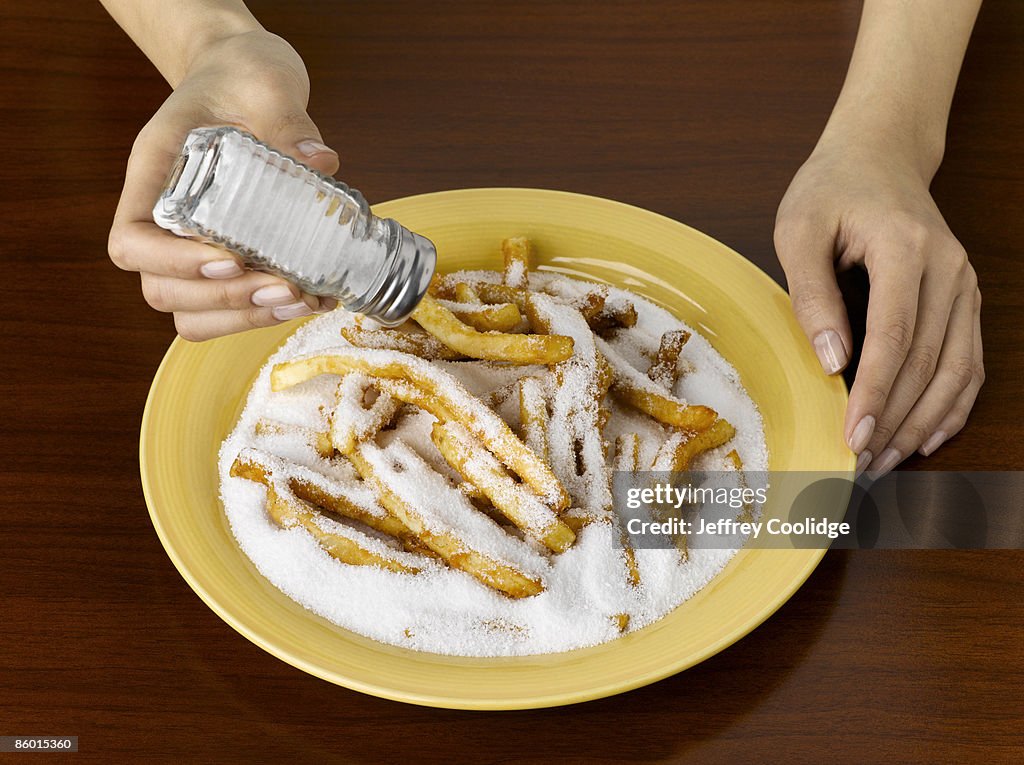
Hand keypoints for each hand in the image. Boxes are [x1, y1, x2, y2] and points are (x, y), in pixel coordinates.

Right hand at [107, 30, 339, 340]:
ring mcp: (188, 243)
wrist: (244, 78)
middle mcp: (161, 215)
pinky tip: (311, 298)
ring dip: (243, 318)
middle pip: (160, 288)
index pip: (132, 240)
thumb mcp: (265, 82)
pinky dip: (261, 315)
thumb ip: (287, 120)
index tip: (230, 261)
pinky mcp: (223, 259)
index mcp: (156, 171)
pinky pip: (224, 308)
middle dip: (225, 299)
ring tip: (300, 301)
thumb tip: (320, 162)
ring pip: (189, 311)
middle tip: (287, 289)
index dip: (173, 263)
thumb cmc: (241, 76)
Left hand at [774, 138, 983, 475]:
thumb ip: (812, 294)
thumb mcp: (799, 231)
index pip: (894, 335)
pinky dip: (954, 403)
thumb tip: (831, 360)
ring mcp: (964, 284)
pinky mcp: (964, 298)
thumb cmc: (830, 190)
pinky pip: (970, 360)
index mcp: (906, 247)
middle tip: (861, 461)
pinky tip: (928, 435)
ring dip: (923, 421)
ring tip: (887, 459)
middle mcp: (948, 268)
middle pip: (928, 360)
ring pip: (956, 368)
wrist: (878, 155)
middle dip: (894, 417)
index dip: (874, 391)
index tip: (852, 434)